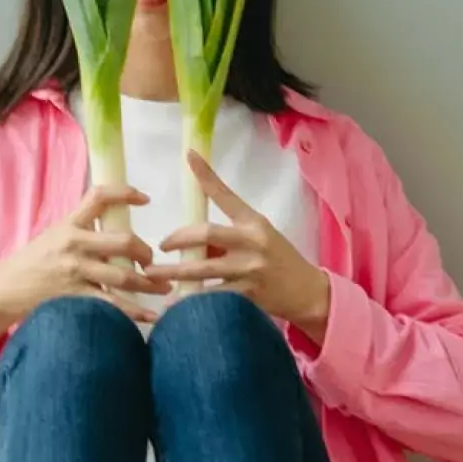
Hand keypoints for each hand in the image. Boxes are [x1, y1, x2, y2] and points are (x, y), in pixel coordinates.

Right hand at [0, 185, 171, 357]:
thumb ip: (81, 227)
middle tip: (152, 261)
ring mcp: (74, 271)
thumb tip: (114, 222)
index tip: (145, 199)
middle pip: (122, 241)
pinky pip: (112, 305)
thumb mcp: (54, 234)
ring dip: (149, 284)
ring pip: (123, 276)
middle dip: (145, 252)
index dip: (125, 193)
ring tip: (163, 289)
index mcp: (69, 224)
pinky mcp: (74, 297)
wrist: (5, 289)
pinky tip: (150, 316)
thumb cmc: (33, 261)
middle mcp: (73, 244)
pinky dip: (134, 312)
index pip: (99, 196)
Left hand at [144, 150, 331, 341]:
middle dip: (178, 239)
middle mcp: (252, 242)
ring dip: (175, 272)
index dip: (206, 176)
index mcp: (253, 222)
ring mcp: (250, 269)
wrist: (309, 292)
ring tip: (153, 274)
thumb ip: (225, 238)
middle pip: (207, 234)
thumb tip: (188, 244)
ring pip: (204, 269)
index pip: (226, 195)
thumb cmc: (277, 260)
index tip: (190, 155)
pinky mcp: (249, 295)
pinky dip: (193, 300)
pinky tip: (175, 306)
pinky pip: (213, 296)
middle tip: (161, 246)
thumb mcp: (256, 240)